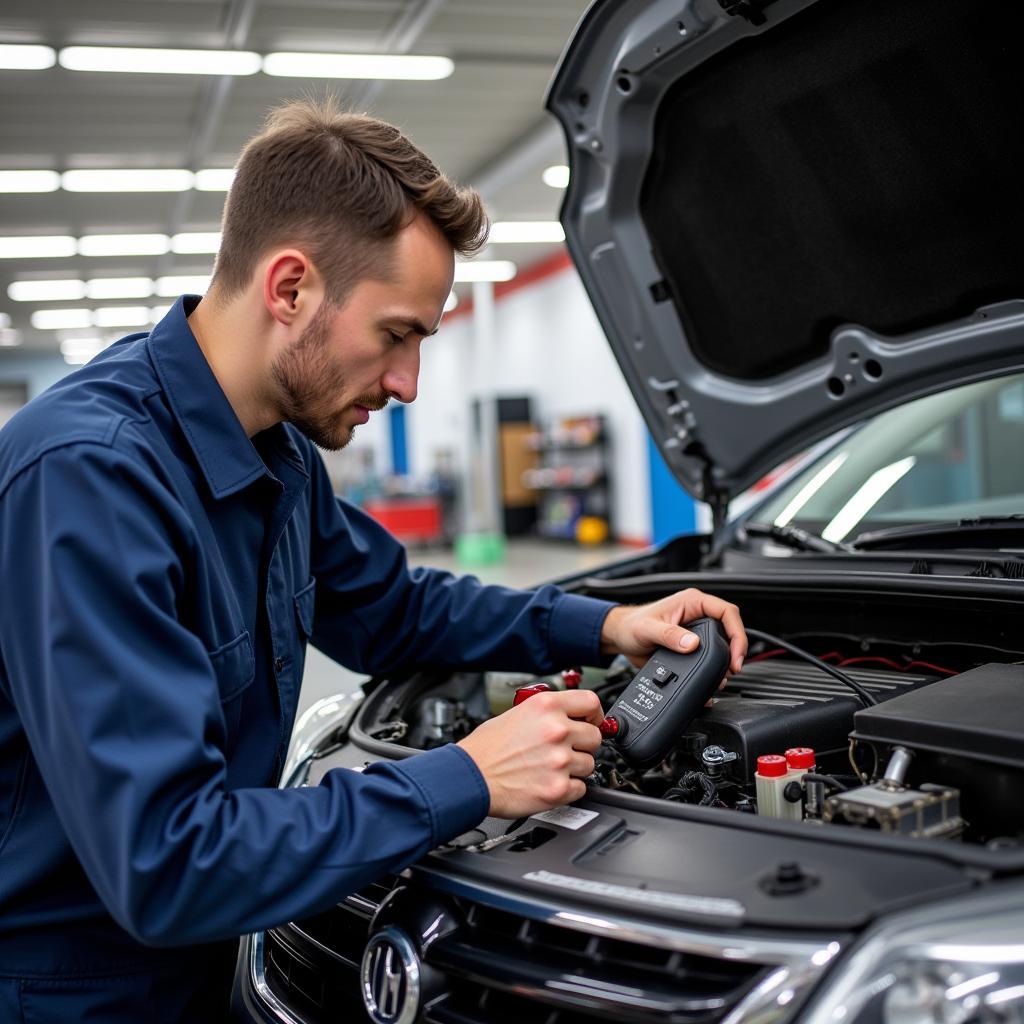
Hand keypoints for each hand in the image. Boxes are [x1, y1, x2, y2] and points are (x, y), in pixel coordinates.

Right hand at [457, 689, 603, 817]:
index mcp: (546, 706)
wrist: (469, 777)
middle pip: (595, 736)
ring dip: (574, 768)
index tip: (592, 721)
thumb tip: (570, 717)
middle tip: (564, 750)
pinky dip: (568, 789)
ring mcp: (559, 760)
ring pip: (589, 764)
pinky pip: (581, 788)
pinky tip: (548, 782)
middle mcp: (557, 730)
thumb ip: (547, 714)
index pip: (591, 702)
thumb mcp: (516, 713)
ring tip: (550, 768)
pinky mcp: (558, 788)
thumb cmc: (486, 748)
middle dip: (582, 745)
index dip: (594, 714)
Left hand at [600, 588, 746, 673]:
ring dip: (725, 662)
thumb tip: (692, 644)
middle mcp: (698, 615)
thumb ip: (669, 635)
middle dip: (734, 651)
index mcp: (692, 602)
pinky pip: (710, 657)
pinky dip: (713, 669)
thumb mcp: (648, 629)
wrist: (620, 637)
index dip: (737, 633)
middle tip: (731, 670)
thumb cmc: (631, 625)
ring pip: (723, 645)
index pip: (727, 612)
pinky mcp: (692, 646)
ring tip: (721, 677)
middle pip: (730, 630)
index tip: (735, 655)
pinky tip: (711, 679)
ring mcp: (696, 631)